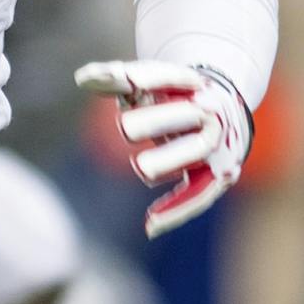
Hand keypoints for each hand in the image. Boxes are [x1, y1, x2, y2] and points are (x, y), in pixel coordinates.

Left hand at [75, 60, 251, 237]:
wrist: (222, 108)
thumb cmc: (172, 95)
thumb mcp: (147, 82)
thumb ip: (116, 78)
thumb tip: (81, 79)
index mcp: (190, 84)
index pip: (170, 77)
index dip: (149, 78)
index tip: (126, 81)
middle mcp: (207, 112)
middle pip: (186, 114)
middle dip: (158, 120)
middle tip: (124, 127)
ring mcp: (215, 144)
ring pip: (194, 151)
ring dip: (168, 159)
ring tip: (141, 168)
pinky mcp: (217, 175)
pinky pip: (198, 195)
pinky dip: (175, 210)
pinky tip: (149, 226)